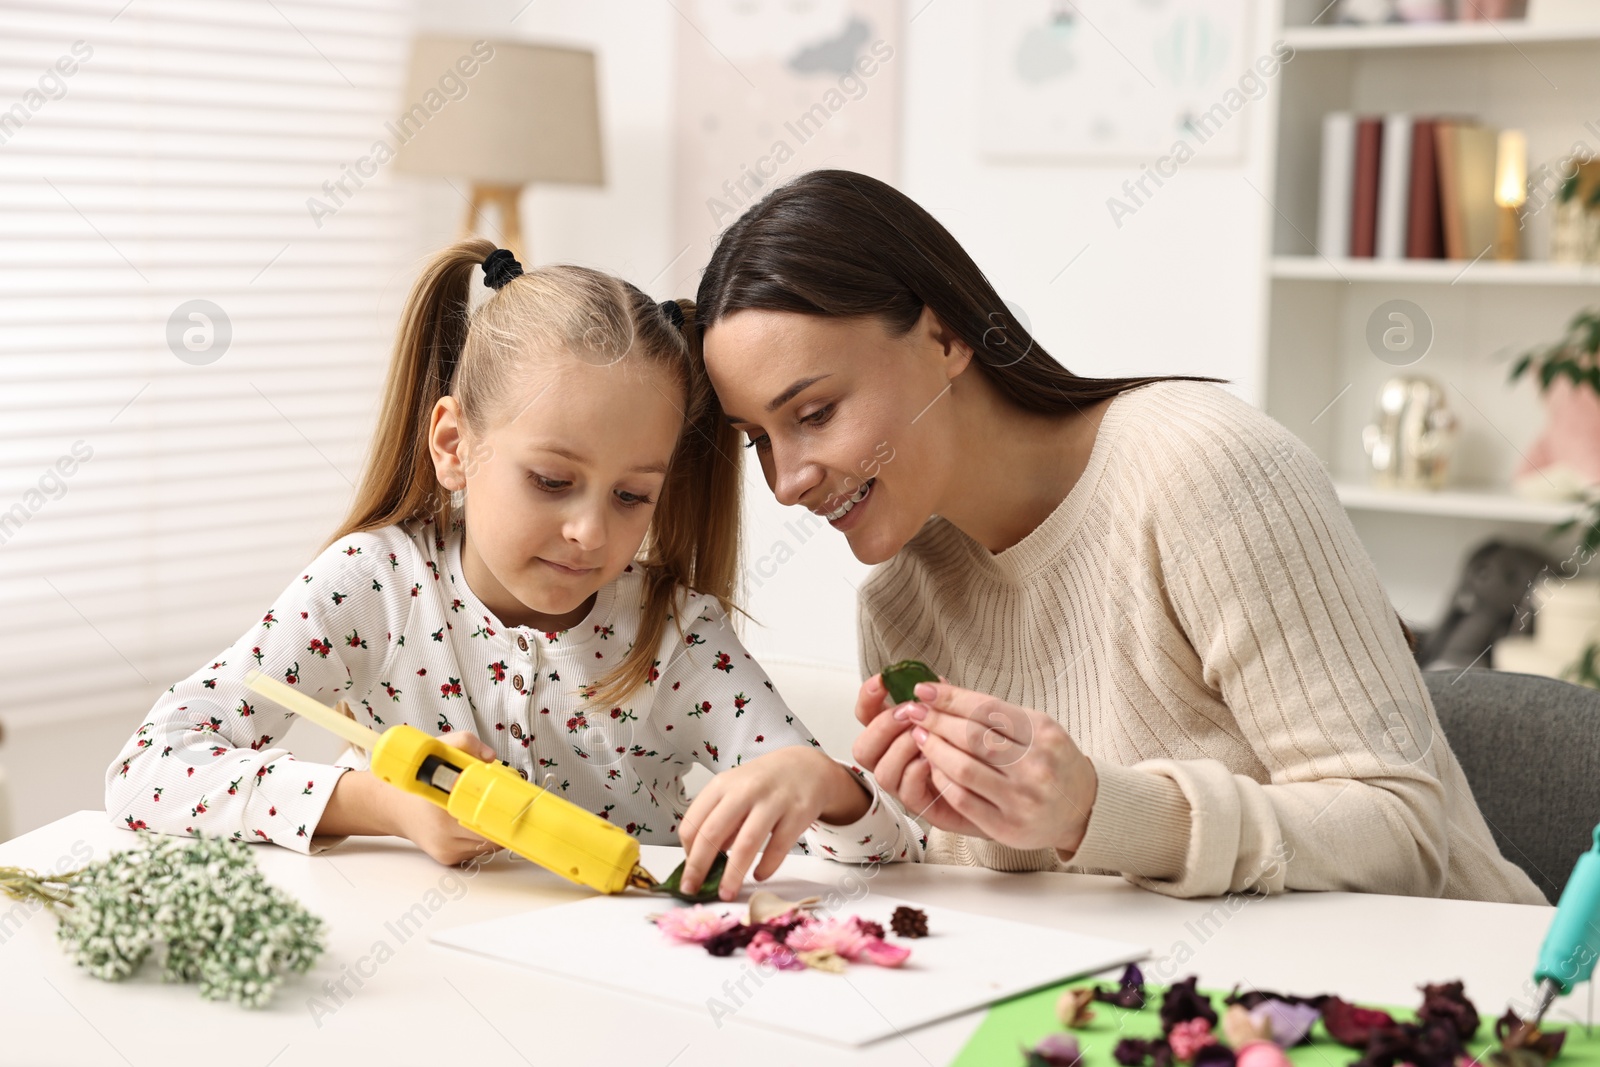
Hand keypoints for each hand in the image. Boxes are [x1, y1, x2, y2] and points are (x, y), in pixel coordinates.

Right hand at [383, 732, 504, 866]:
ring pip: (488, 845)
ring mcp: (446, 850)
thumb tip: (490, 756)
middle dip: (504, 819)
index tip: (518, 803)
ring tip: (490, 810)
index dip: (504, 810)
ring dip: (495, 829)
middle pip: (492, 835)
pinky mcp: (447, 858)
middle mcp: (443, 834)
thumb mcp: (437, 750)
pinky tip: (475, 821)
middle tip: (510, 803)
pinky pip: (477, 851)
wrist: (390, 806)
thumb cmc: (415, 782)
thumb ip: (465, 743)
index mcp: (442, 808)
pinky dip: (482, 837)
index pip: (485, 818)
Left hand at [677, 746, 869, 900]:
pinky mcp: (797, 814)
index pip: (693, 822)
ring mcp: (772, 802)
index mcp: (722, 786)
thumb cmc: (763, 783)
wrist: (806, 766)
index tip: (687, 872)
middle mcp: (745, 791)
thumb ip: (719, 822)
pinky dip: (766, 867)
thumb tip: (702, 860)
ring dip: (732, 874)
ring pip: (746, 844)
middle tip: (692, 890)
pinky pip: (778, 847)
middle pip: (713, 833)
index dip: (687, 852)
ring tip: (726, 893)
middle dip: (699, 867)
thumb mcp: (733, 793)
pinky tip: (759, 875)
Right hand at [851, 672, 988, 837]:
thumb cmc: (970, 747)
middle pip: (863, 748)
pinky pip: (906, 791)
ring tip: (924, 736)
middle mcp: (893, 759)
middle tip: (909, 713)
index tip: (882, 681)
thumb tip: (932, 684)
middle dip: (883, 726)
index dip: (868, 697)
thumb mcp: (955, 717)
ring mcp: (903, 784)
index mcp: (895, 733)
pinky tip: (932, 760)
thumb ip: (939, 702)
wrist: (992, 783)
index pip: (866, 715)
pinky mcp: (921, 804)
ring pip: (881, 771)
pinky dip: (916, 772)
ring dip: (901, 749)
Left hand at [899, 682, 1097, 853]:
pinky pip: (963, 799)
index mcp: (1043, 734)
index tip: (924, 690)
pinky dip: (942, 780)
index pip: (987, 709)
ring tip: (920, 736)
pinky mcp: (1006, 826)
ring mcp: (1021, 798)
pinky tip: (932, 767)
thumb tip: (945, 690)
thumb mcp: (1038, 729)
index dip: (950, 697)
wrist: (1082, 809)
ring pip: (964, 768)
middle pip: (972, 736)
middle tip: (915, 710)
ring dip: (934, 749)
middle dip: (936, 720)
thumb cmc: (1054, 762)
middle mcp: (1035, 765)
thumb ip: (996, 713)